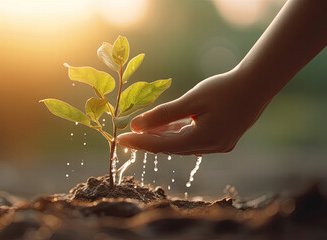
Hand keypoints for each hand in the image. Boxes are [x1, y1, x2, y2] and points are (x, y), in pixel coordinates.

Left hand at [116, 68, 270, 154]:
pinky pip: (193, 140)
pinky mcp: (223, 140)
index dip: (139, 142)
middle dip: (148, 140)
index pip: (161, 146)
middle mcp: (211, 148)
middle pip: (170, 147)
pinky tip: (166, 127)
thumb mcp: (191, 100)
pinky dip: (178, 134)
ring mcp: (218, 146)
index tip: (120, 139)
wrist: (258, 84)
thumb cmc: (224, 88)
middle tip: (127, 134)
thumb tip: (136, 125)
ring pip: (182, 144)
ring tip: (143, 128)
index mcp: (203, 140)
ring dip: (162, 137)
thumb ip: (163, 115)